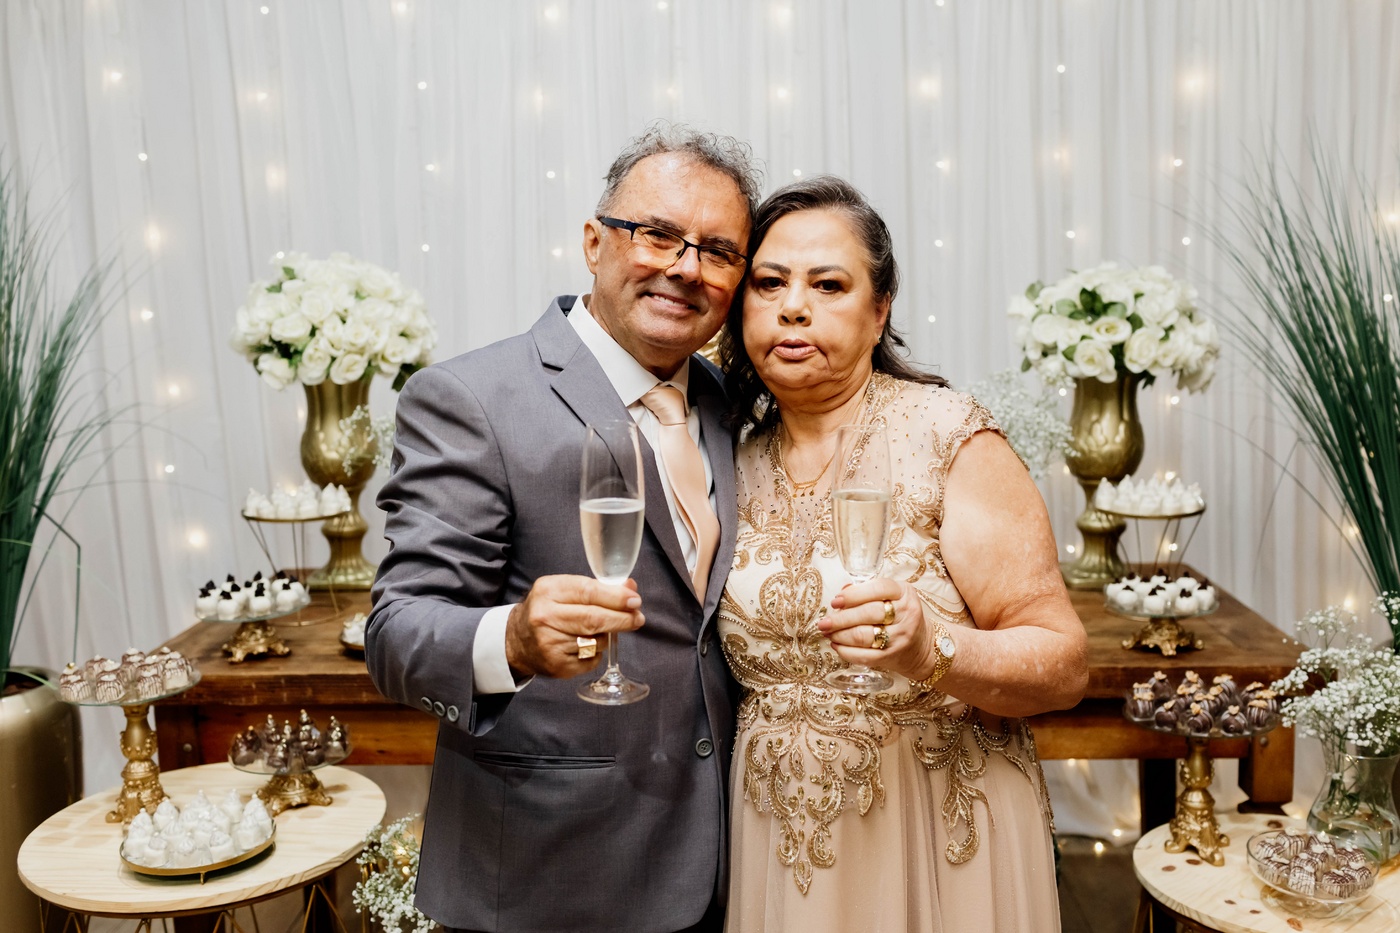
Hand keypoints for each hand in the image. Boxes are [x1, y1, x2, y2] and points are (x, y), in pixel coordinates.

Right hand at [505, 575, 643, 678]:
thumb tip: (631, 589)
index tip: (635, 601)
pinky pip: (591, 660)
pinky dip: (596, 653)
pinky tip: (585, 647)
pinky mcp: (557, 665)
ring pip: (596, 641)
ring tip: (598, 632)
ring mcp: (549, 644)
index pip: (588, 592)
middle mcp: (545, 617)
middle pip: (594, 619)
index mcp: (548, 591)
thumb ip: (598, 588)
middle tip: (637, 619)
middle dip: (622, 619)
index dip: (616, 597)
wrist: (516, 642)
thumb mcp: (565, 591)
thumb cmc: (547, 611)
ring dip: (606, 636)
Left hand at [820, 579, 940, 682]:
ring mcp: (900, 637)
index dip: (854, 594)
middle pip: (868, 613)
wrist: (922, 645)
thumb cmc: (902, 615)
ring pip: (863, 636)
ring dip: (840, 635)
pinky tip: (836, 645)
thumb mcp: (894, 595)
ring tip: (827, 632)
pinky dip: (846, 651)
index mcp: (905, 593)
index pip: (879, 588)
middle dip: (841, 618)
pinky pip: (864, 655)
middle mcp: (906, 614)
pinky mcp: (892, 656)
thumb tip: (842, 591)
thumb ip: (869, 590)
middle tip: (824, 622)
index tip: (836, 601)